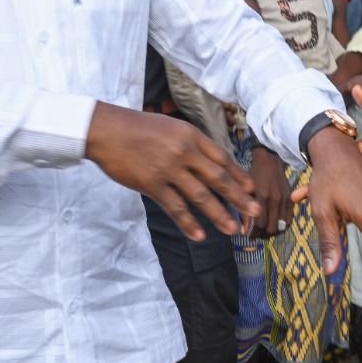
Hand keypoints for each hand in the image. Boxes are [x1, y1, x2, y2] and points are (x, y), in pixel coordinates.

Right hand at [86, 104, 258, 239]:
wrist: (107, 130)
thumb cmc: (137, 127)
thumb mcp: (170, 127)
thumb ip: (189, 142)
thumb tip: (209, 161)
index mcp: (190, 135)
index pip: (222, 158)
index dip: (238, 175)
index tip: (251, 189)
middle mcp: (184, 151)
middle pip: (217, 178)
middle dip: (238, 197)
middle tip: (254, 211)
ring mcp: (168, 169)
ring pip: (200, 196)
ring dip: (219, 215)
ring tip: (232, 229)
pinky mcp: (152, 184)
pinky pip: (175, 208)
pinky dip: (189, 223)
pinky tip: (200, 235)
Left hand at [247, 146, 293, 238]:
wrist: (269, 160)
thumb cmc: (253, 174)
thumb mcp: (245, 191)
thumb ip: (243, 212)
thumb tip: (243, 232)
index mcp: (261, 197)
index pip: (260, 224)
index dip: (254, 234)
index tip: (249, 237)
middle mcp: (274, 200)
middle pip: (272, 228)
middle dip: (263, 235)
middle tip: (257, 235)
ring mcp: (284, 200)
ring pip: (281, 226)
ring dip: (273, 232)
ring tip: (265, 231)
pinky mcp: (290, 199)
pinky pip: (289, 220)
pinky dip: (282, 226)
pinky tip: (274, 224)